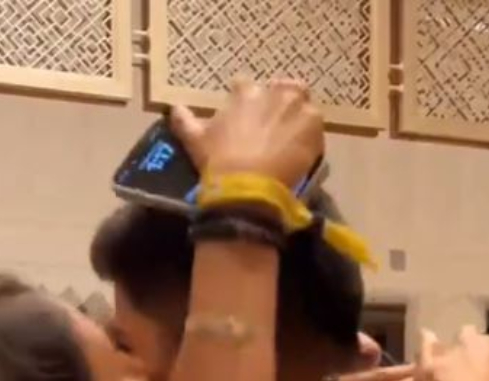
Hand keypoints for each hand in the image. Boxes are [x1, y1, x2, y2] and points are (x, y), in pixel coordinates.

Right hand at [170, 78, 322, 189]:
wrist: (247, 186)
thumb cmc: (218, 161)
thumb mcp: (195, 140)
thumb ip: (185, 121)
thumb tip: (173, 108)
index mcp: (246, 93)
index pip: (244, 85)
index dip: (244, 99)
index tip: (243, 113)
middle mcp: (274, 92)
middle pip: (282, 88)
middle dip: (278, 101)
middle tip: (273, 122)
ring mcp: (297, 108)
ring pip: (302, 104)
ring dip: (297, 115)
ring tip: (290, 135)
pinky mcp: (314, 127)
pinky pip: (315, 126)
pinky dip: (309, 135)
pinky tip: (300, 149)